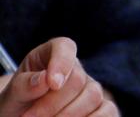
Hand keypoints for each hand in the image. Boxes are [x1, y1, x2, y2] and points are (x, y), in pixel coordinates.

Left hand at [0, 38, 116, 116]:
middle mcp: (76, 69)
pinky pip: (107, 112)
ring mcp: (91, 88)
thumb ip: (24, 85)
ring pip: (93, 96)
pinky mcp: (103, 107)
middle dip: (52, 103)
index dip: (62, 62)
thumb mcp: (13, 94)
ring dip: (68, 116)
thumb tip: (46, 79)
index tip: (53, 83)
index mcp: (52, 55)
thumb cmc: (19, 104)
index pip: (64, 47)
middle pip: (78, 79)